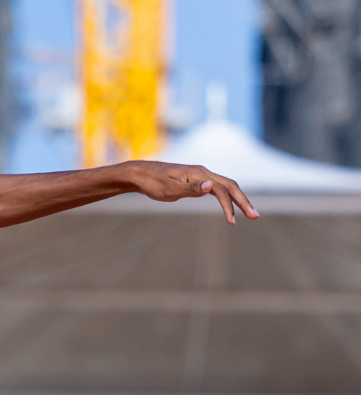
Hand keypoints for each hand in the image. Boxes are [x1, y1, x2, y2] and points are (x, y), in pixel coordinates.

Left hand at [127, 161, 258, 224]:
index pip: (221, 190)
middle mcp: (203, 172)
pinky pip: (217, 187)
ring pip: (225, 186)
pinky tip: (229, 206)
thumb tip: (210, 187)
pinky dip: (226, 197)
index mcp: (199, 174)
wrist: (141, 174)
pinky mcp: (196, 179)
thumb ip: (191, 189)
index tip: (232, 222)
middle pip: (230, 185)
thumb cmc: (153, 183)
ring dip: (237, 199)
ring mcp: (200, 175)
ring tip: (247, 213)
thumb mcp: (169, 189)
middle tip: (255, 216)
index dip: (229, 206)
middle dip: (243, 201)